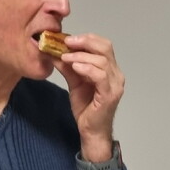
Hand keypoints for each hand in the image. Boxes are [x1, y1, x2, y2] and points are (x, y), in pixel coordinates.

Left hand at [53, 34, 124, 160]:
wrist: (90, 131)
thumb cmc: (86, 108)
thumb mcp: (74, 82)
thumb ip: (67, 67)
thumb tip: (53, 51)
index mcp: (110, 69)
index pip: (103, 45)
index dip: (86, 38)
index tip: (67, 38)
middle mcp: (116, 74)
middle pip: (105, 47)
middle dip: (85, 42)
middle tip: (66, 42)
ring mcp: (115, 84)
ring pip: (102, 60)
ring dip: (82, 56)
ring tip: (66, 57)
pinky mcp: (110, 94)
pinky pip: (100, 75)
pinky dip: (87, 68)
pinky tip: (75, 67)